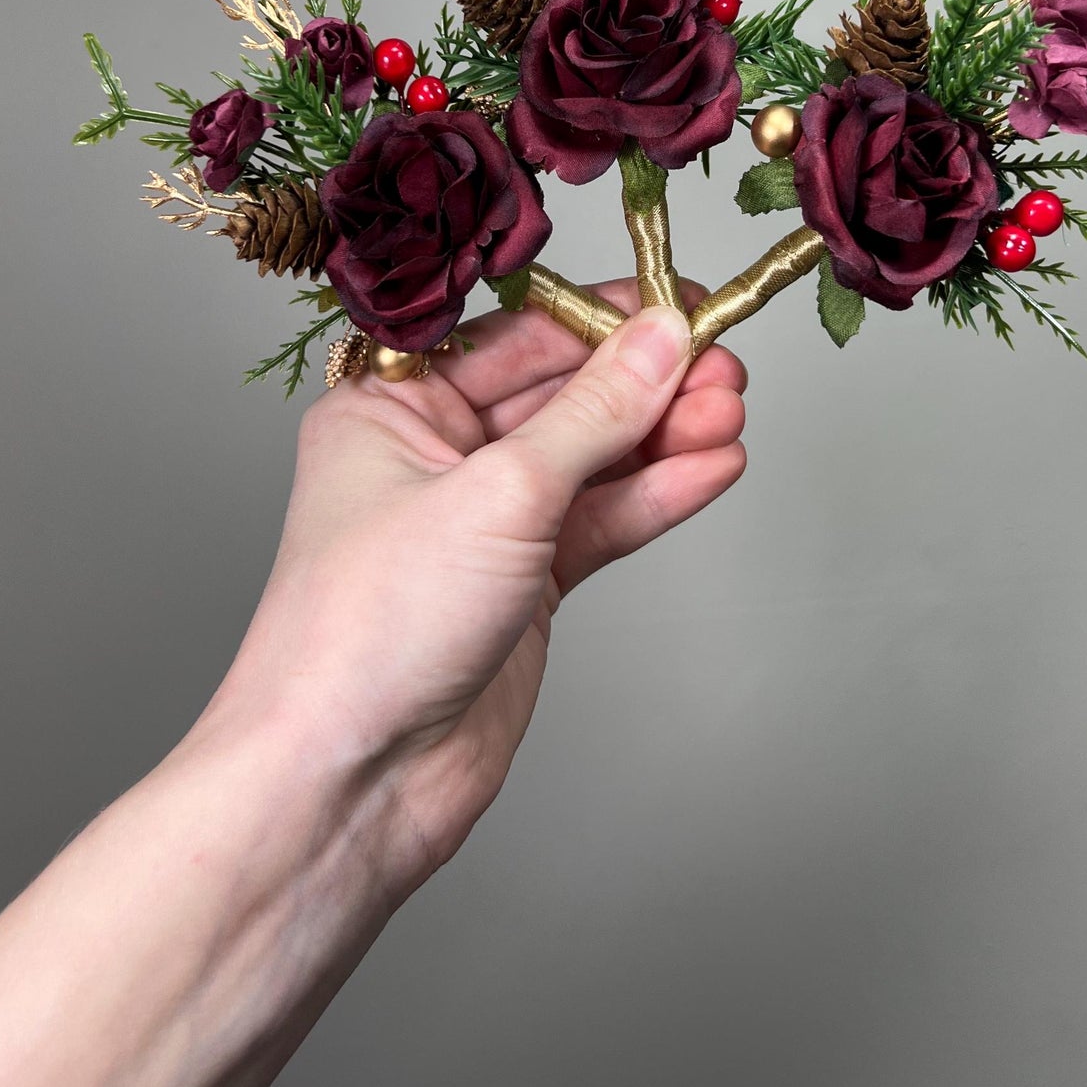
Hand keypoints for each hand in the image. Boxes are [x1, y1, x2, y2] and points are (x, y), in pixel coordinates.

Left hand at [217, 281, 747, 898]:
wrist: (352, 785)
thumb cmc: (373, 628)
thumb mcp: (497, 494)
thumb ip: (593, 414)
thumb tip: (663, 339)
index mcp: (390, 406)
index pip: (511, 335)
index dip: (599, 316)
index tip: (679, 300)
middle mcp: (432, 457)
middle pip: (560, 395)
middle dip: (645, 382)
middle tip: (725, 364)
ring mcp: (482, 524)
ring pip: (590, 461)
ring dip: (663, 437)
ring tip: (734, 414)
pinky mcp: (523, 587)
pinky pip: (600, 523)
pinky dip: (656, 496)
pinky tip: (713, 469)